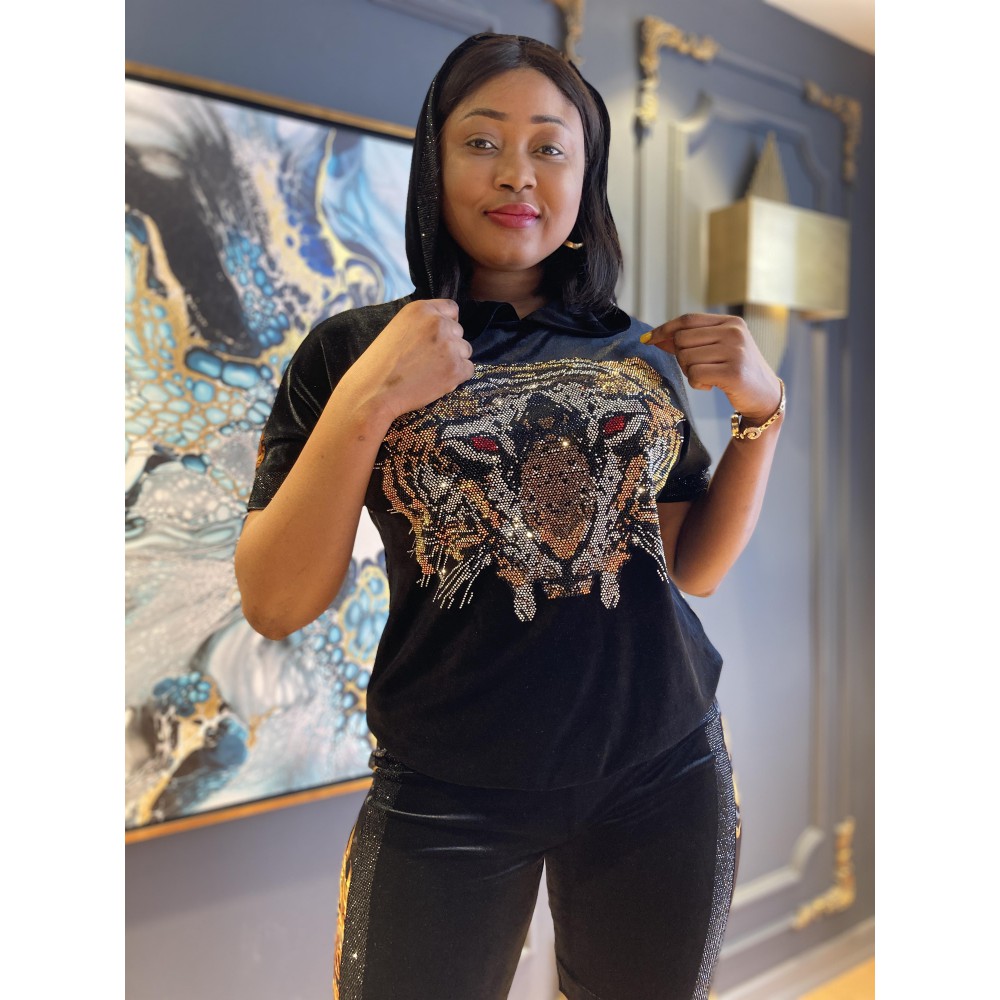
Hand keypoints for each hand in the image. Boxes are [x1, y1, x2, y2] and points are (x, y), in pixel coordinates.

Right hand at [347, 299, 474, 418]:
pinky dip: (457, 377)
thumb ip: (422, 323)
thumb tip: (446, 326)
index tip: (439, 337)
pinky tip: (437, 381)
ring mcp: (449, 345)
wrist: (374, 391)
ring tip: (430, 371)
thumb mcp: (398, 329)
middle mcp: (438, 323)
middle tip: (428, 360)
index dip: (448, 323)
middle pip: (459, 331)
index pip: (451, 309)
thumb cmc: (381, 364)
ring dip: (454, 360)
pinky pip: (469, 369)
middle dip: (449, 344)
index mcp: (421, 309)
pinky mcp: (456, 368)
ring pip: (465, 350)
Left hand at [641, 312, 781, 423]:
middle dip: (680, 357)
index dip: (664, 329)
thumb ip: (692, 341)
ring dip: (689, 372)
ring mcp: (735, 352)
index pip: (688, 320)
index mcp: (731, 322)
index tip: (647, 339)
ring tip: (707, 377)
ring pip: (686, 358)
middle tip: (696, 368)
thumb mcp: (717, 349)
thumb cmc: (736, 371)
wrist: (764, 396)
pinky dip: (696, 383)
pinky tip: (710, 385)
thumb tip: (656, 337)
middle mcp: (734, 333)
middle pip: (682, 339)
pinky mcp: (733, 373)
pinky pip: (694, 375)